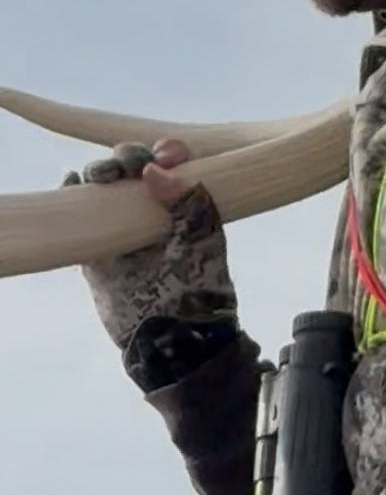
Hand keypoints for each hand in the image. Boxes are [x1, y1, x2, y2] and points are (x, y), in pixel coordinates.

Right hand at [62, 139, 236, 349]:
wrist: (174, 342)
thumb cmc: (199, 292)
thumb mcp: (203, 243)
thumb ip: (188, 203)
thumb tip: (152, 170)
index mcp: (185, 208)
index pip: (172, 166)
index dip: (167, 152)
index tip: (167, 152)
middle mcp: (152, 213)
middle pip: (133, 170)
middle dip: (128, 158)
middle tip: (127, 164)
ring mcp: (122, 230)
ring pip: (103, 188)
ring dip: (99, 172)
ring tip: (101, 175)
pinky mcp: (96, 252)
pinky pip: (79, 217)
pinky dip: (72, 196)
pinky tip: (72, 186)